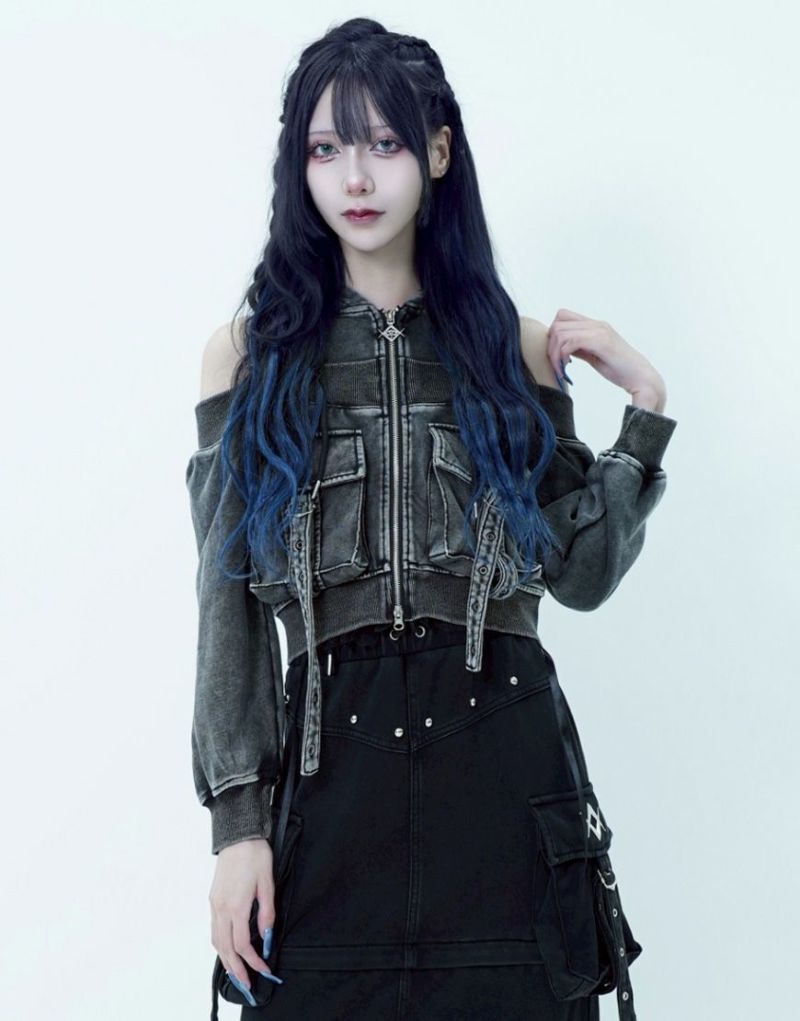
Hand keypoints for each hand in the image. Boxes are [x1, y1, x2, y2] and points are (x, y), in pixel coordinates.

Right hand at [209, 837, 277, 996]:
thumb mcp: (267, 882)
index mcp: (236, 905)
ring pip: (216, 941)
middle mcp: (221, 908)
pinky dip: (219, 945)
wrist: (238, 835)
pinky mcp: (213, 899)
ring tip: (236, 974)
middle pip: (226, 948)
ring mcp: (214, 904)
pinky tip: (227, 950)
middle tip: (247, 985)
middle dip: (237, 969)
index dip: (253, 960)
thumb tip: (267, 936)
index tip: (264, 969)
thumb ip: (267, 912)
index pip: (242, 944)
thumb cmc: (255, 855)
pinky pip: (214, 929)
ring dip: (226, 960)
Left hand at [546, 308, 666, 407]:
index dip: (554, 335)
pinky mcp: (601, 341)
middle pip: (558, 321)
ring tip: (561, 369)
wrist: (642, 378)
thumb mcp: (594, 356)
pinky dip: (562, 357)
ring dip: (555, 353)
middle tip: (556, 364)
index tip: (557, 355)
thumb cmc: (620, 370)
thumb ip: (579, 349)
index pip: (563, 317)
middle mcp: (597, 324)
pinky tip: (567, 369)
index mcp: (595, 326)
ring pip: (560, 332)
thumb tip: (561, 348)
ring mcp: (599, 331)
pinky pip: (570, 342)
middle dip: (550, 345)